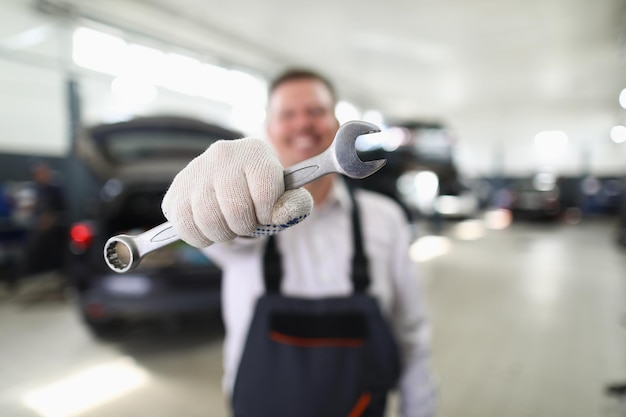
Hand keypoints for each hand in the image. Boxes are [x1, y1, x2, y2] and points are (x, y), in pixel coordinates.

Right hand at [162, 138, 312, 247]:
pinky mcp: (175, 190)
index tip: (265, 212)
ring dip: (223, 234)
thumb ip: (296, 204)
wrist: (231, 188)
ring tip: (228, 226)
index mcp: (254, 151)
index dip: (268, 213)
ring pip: (209, 221)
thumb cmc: (262, 195)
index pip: (265, 193)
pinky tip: (210, 229)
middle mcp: (222, 154)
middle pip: (236, 210)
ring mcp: (195, 171)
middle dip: (245, 227)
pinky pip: (185, 227)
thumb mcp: (285, 197)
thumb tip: (282, 213)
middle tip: (245, 222)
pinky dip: (201, 238)